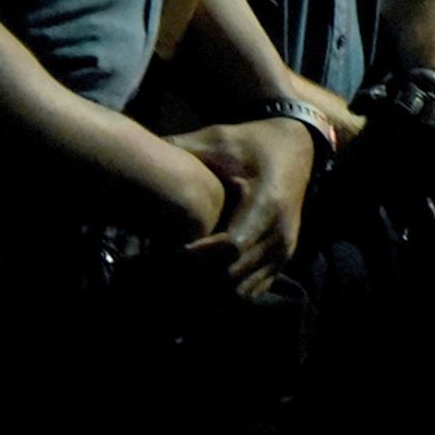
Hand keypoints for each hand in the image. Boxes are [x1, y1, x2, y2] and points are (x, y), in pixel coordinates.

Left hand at [169, 117, 315, 299]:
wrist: (297, 147)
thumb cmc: (253, 143)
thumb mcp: (219, 138)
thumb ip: (181, 148)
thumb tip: (137, 152)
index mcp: (266, 204)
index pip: (229, 248)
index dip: (193, 258)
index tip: (160, 254)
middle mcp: (279, 234)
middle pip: (231, 277)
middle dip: (191, 281)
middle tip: (154, 277)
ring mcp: (283, 251)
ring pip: (239, 293)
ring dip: (203, 294)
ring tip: (169, 286)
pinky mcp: (281, 261)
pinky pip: (249, 293)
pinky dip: (220, 297)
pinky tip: (194, 286)